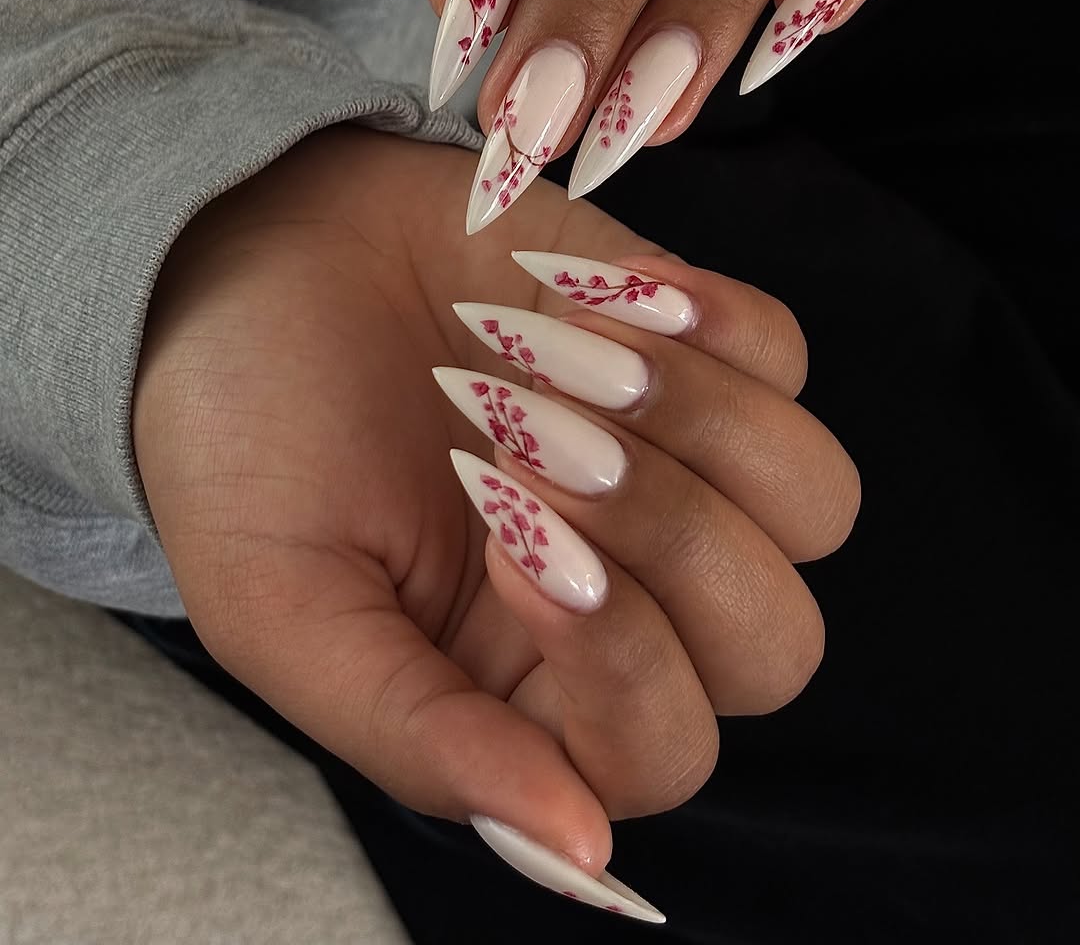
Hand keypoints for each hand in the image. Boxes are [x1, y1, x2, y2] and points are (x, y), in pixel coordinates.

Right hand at [133, 128, 856, 909]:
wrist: (252, 251)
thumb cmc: (248, 429)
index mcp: (529, 688)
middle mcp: (628, 591)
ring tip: (549, 347)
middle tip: (523, 430)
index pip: (662, 749)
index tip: (503, 532)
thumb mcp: (283, 605)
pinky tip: (588, 292)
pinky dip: (706, 322)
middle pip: (774, 640)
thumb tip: (582, 855)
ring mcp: (675, 466)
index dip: (619, 655)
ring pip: (811, 502)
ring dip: (693, 419)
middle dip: (667, 533)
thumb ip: (419, 736)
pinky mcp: (691, 345)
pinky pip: (784, 359)